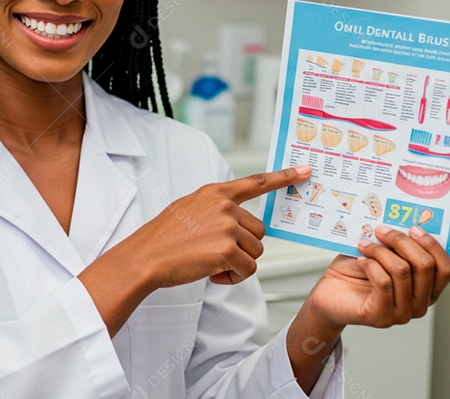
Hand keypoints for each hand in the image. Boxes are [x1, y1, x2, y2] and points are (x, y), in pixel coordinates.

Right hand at [130, 166, 311, 288]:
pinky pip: (247, 269)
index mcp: (215, 193)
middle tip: (217, 254)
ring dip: (238, 264)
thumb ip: (215, 208)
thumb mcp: (188, 207)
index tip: (304, 172)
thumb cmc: (163, 237)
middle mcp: (224, 206)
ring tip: (212, 264)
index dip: (283, 177)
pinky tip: (213, 274)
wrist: (145, 257)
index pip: (256, 182)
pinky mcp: (227, 249)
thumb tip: (235, 221)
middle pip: (259, 231)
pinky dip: (233, 277)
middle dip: (243, 247)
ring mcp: (227, 226)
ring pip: (255, 251)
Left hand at [305, 225, 449, 329]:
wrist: (329, 294)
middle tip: (382, 231)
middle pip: (425, 266)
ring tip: (364, 244)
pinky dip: (370, 265)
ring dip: (380, 251)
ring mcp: (402, 313)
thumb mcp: (383, 254)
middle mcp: (420, 305)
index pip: (446, 269)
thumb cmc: (356, 273)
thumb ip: (398, 245)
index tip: (413, 228)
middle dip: (402, 241)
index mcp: (428, 290)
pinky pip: (384, 282)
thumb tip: (404, 223)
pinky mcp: (382, 316)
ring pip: (402, 271)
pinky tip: (361, 261)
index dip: (432, 245)